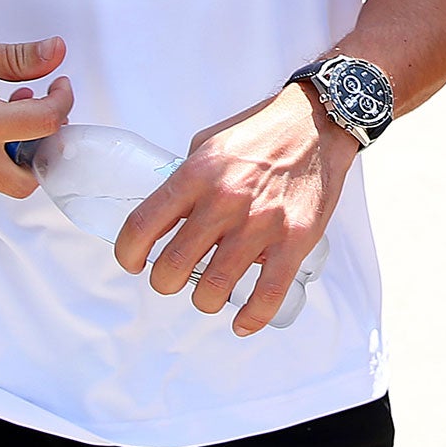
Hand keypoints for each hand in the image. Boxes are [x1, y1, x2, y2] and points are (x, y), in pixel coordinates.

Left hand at [114, 84, 356, 335]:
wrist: (317, 124)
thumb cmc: (260, 133)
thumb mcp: (209, 143)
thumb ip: (185, 179)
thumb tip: (167, 214)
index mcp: (197, 174)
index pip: (142, 226)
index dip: (127, 254)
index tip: (133, 262)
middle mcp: (224, 201)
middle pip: (172, 267)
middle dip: (165, 282)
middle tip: (173, 278)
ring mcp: (260, 224)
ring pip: (213, 289)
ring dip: (204, 300)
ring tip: (209, 293)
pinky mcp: (294, 241)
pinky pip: (267, 296)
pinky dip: (251, 318)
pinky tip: (242, 322)